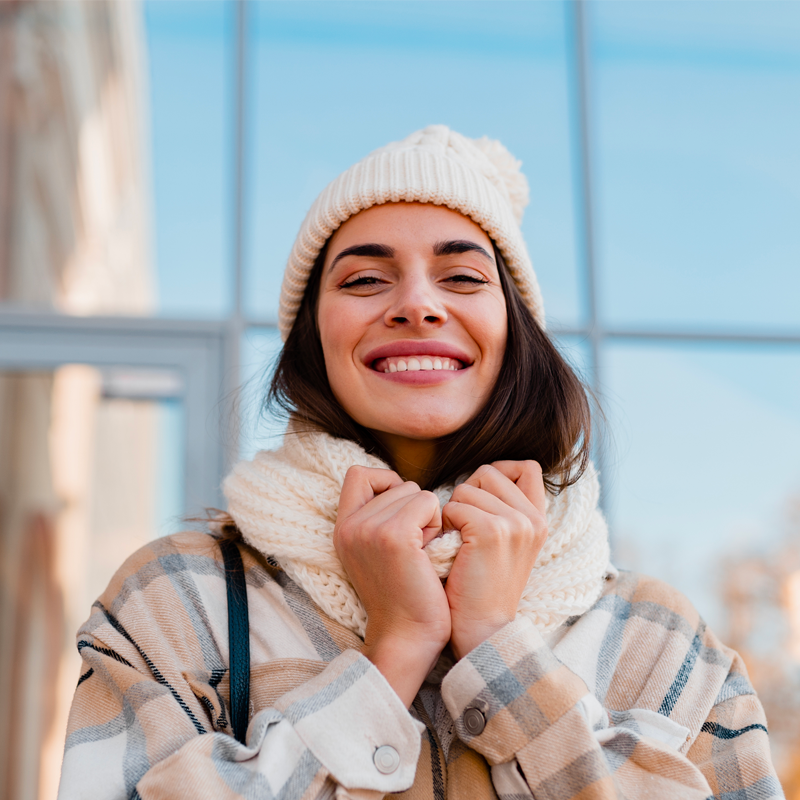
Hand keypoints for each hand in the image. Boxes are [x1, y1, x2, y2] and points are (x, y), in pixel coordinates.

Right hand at [333, 466, 450, 704]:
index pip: (358, 474)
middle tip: (415, 547)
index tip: (401, 511)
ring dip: (428, 518)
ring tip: (421, 553)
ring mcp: (369, 529)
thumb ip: (379, 519)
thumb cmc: (405, 596)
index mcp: (342, 529)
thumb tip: (402, 486)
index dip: (385, 482)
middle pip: (397, 483)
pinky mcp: (394, 535)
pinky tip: (430, 553)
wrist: (407, 638)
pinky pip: (428, 502)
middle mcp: (350, 526)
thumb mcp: (377, 552)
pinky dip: (436, 523)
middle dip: (415, 508)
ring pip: (416, 491)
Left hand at [443, 461, 547, 659]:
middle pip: (489, 471)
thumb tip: (480, 476)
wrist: (481, 630)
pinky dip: (444, 525)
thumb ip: (502, 509)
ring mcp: (515, 524)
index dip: (499, 471)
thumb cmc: (480, 587)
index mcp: (539, 520)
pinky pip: (454, 506)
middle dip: (467, 492)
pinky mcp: (491, 531)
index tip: (480, 496)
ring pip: (467, 487)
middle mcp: (533, 519)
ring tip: (458, 543)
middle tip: (463, 528)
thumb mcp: (504, 544)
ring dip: (452, 511)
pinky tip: (451, 550)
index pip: (527, 466)